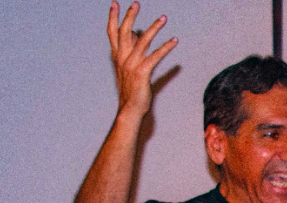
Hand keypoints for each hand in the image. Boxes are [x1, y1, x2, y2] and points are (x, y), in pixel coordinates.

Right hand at [107, 2, 177, 117]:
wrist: (130, 109)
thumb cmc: (131, 91)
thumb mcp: (128, 69)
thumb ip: (131, 51)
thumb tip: (136, 34)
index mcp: (117, 57)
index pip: (112, 34)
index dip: (112, 18)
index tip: (114, 4)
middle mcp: (122, 59)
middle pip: (124, 32)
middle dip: (130, 16)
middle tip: (136, 3)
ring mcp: (132, 65)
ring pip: (143, 41)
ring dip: (154, 28)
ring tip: (163, 18)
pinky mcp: (142, 72)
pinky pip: (156, 56)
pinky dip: (166, 47)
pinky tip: (174, 41)